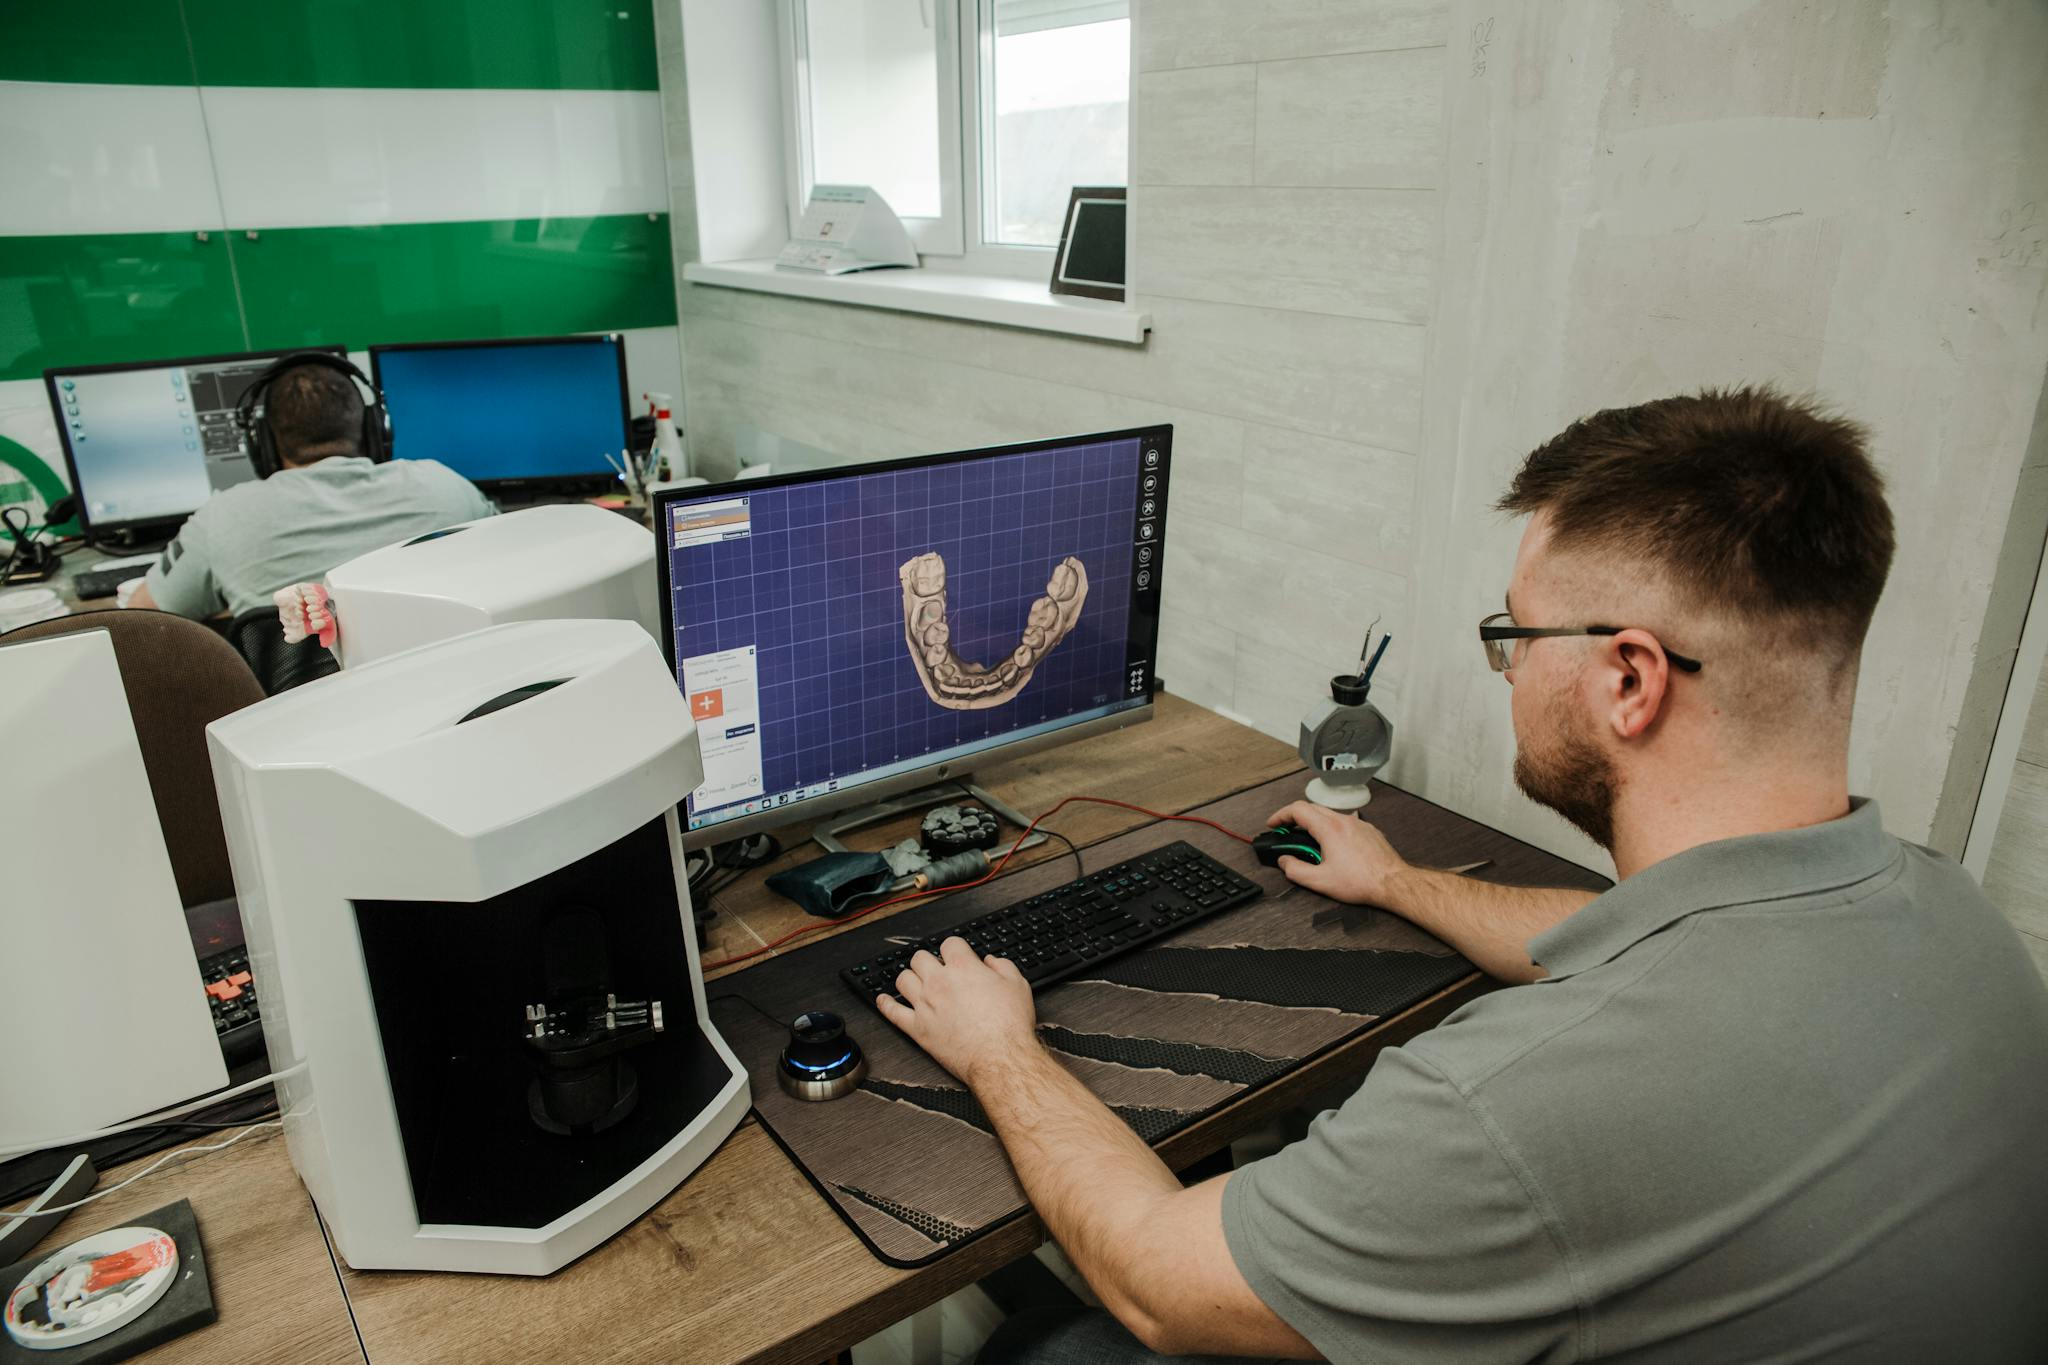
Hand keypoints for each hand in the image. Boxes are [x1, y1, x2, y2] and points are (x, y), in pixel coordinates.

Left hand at [877, 937, 1039, 1086]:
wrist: (999, 1058)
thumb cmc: (1009, 1025)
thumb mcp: (1018, 985)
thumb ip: (1002, 966)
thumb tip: (990, 961)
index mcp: (963, 967)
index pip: (949, 943)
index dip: (955, 949)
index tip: (957, 956)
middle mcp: (939, 982)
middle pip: (920, 958)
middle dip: (929, 961)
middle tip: (937, 969)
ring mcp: (925, 1005)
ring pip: (903, 979)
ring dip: (910, 977)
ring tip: (917, 982)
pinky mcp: (917, 1028)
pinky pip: (892, 1012)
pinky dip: (885, 1004)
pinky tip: (884, 1000)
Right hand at [1266, 800, 1411, 904]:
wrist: (1392, 883)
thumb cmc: (1362, 882)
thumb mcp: (1320, 882)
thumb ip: (1296, 870)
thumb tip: (1285, 861)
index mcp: (1329, 829)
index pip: (1297, 810)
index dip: (1280, 815)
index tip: (1274, 824)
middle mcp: (1344, 821)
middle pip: (1312, 808)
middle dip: (1295, 818)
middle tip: (1287, 832)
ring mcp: (1358, 823)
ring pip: (1329, 814)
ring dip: (1314, 823)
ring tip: (1310, 842)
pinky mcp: (1369, 830)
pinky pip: (1345, 822)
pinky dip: (1332, 828)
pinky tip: (1333, 845)